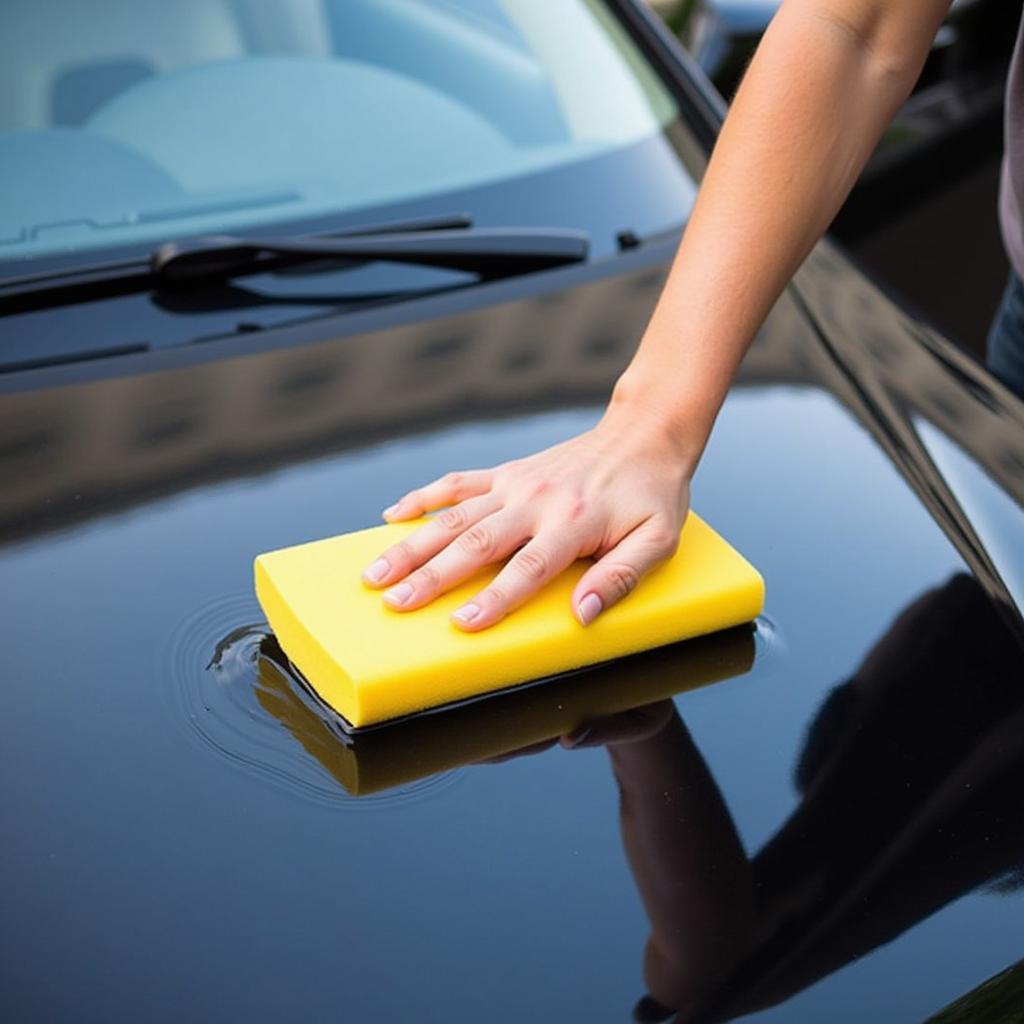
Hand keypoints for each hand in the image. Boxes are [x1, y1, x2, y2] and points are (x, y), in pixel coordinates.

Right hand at [361, 400, 695, 629]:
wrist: (643, 434)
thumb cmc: (652, 495)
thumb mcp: (657, 539)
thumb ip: (622, 577)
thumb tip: (583, 615)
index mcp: (574, 524)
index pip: (526, 569)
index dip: (494, 599)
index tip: (461, 625)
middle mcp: (537, 501)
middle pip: (475, 543)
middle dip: (430, 576)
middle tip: (393, 603)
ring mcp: (516, 483)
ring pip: (454, 516)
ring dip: (412, 544)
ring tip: (375, 572)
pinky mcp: (507, 472)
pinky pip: (457, 483)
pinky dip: (422, 497)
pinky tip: (390, 516)